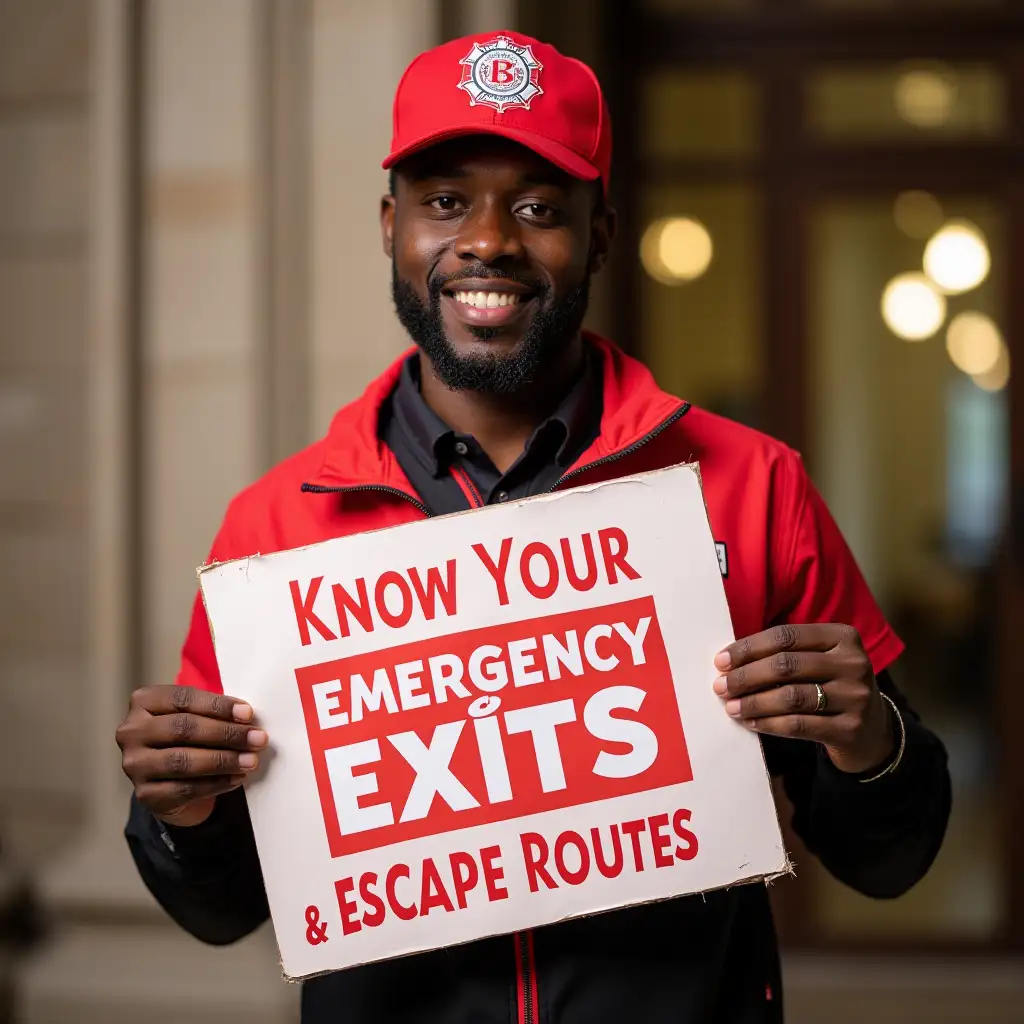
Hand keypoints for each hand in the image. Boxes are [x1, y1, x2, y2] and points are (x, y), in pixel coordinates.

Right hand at [117, 685, 267, 825]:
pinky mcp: (144, 794)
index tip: (248, 714)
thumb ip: (214, 711)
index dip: (218, 706)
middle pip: (183, 729)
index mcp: (143, 701)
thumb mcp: (195, 715)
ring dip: (224, 761)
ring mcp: (134, 765)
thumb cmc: (187, 736)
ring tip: (252, 760)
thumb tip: (248, 718)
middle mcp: (131, 731)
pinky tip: (237, 778)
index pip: (184, 698)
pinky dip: (216, 783)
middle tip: (258, 739)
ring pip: (183, 761)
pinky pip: (185, 789)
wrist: (166, 778)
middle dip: (226, 734)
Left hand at [713, 624, 894, 774]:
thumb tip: (729, 661)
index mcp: (843, 636)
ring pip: (791, 697)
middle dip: (746, 676)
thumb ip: (785, 654)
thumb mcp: (820, 661)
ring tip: (731, 706)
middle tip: (720, 686)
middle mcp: (853, 663)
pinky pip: (799, 725)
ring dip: (754, 702)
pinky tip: (751, 722)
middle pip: (786, 665)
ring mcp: (855, 697)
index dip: (749, 648)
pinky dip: (769, 723)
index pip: (785, 636)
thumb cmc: (832, 687)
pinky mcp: (850, 729)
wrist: (872, 731)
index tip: (721, 661)